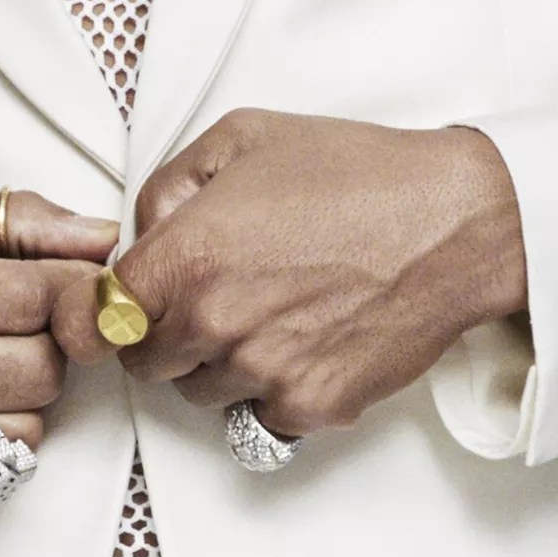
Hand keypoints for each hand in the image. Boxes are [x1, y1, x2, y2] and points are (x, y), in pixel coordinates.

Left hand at [110, 112, 527, 437]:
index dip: (115, 308)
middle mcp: (217, 323)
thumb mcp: (241, 138)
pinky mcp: (313, 407)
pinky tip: (308, 339)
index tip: (132, 304)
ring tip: (273, 310)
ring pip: (202, 393)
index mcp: (189, 257)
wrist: (453, 222)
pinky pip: (261, 418)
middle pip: (148, 363)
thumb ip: (168, 186)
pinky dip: (275, 390)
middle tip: (217, 295)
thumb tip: (143, 234)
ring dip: (221, 364)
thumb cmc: (355, 173)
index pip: (104, 317)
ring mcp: (264, 373)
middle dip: (169, 333)